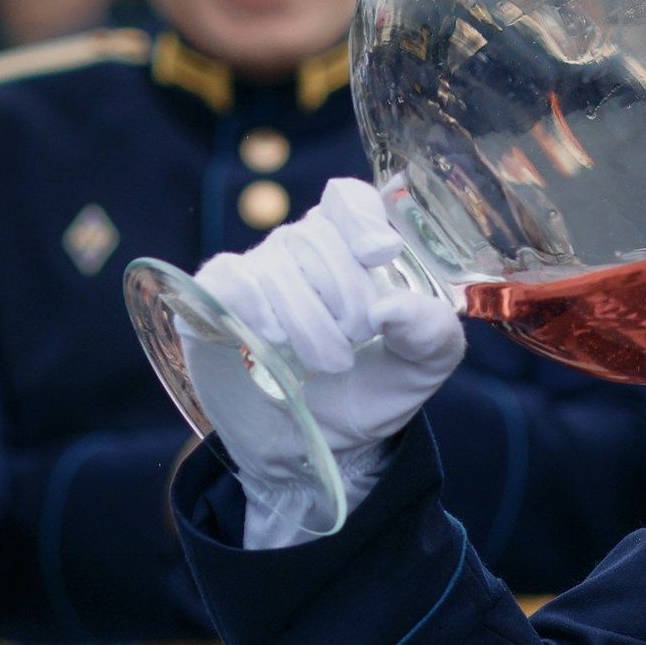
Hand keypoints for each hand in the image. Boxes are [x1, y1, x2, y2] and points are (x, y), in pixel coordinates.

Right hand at [183, 178, 464, 545]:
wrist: (316, 447)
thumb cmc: (371, 392)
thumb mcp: (423, 366)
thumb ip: (432, 331)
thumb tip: (393, 306)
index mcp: (353, 248)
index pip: (347, 197)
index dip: (360, 216)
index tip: (379, 255)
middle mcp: (301, 250)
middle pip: (316, 235)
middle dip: (344, 294)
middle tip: (354, 344)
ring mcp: (256, 273)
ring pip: (275, 264)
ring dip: (306, 320)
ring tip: (325, 363)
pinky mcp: (213, 302)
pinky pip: (226, 279)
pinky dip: (251, 308)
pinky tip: (269, 340)